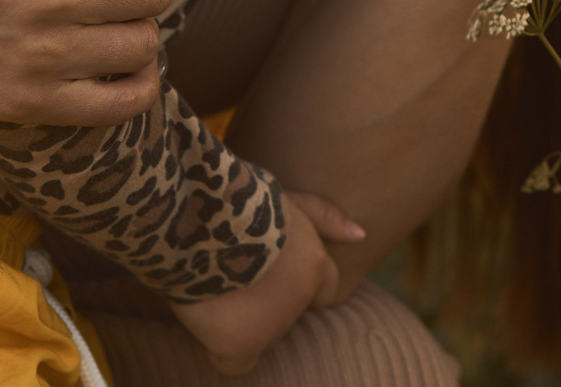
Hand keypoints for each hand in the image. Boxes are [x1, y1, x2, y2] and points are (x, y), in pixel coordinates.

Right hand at [173, 190, 365, 375]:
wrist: (199, 219)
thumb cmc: (239, 203)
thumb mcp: (288, 198)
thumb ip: (325, 217)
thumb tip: (361, 236)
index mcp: (314, 265)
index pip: (323, 288)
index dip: (296, 278)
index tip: (270, 268)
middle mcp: (298, 300)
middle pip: (287, 308)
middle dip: (267, 294)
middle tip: (237, 269)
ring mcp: (271, 326)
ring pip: (259, 332)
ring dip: (243, 315)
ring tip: (217, 283)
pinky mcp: (240, 345)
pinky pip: (236, 363)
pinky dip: (225, 349)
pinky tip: (212, 324)